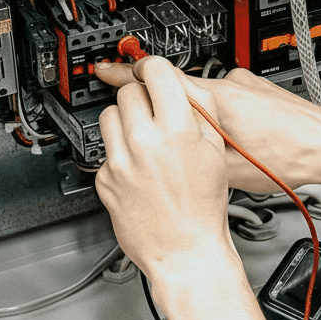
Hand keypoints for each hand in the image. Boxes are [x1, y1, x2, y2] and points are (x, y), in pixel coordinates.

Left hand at [95, 57, 236, 282]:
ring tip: (143, 140)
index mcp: (177, 129)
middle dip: (141, 99)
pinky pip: (106, 150)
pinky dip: (120, 154)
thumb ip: (199, 113)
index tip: (151, 72)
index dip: (153, 68)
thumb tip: (180, 88)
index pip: (155, 72)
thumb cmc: (203, 208)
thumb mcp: (215, 152)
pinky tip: (139, 169)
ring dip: (125, 121)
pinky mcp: (105, 179)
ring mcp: (121, 160)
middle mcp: (145, 141)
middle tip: (153, 114)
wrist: (186, 250)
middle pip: (129, 92)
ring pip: (111, 116)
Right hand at [96, 60, 320, 193]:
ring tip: (210, 146)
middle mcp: (230, 84)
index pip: (160, 77)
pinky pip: (226, 99)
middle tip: (150, 122)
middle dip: (164, 106)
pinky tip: (235, 141)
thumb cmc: (292, 161)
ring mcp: (246, 84)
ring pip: (205, 96)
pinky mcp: (259, 90)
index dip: (128, 75)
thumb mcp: (229, 170)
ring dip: (198, 117)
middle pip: (179, 87)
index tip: (106, 70)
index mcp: (217, 101)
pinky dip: (221, 116)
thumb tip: (169, 151)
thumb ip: (195, 151)